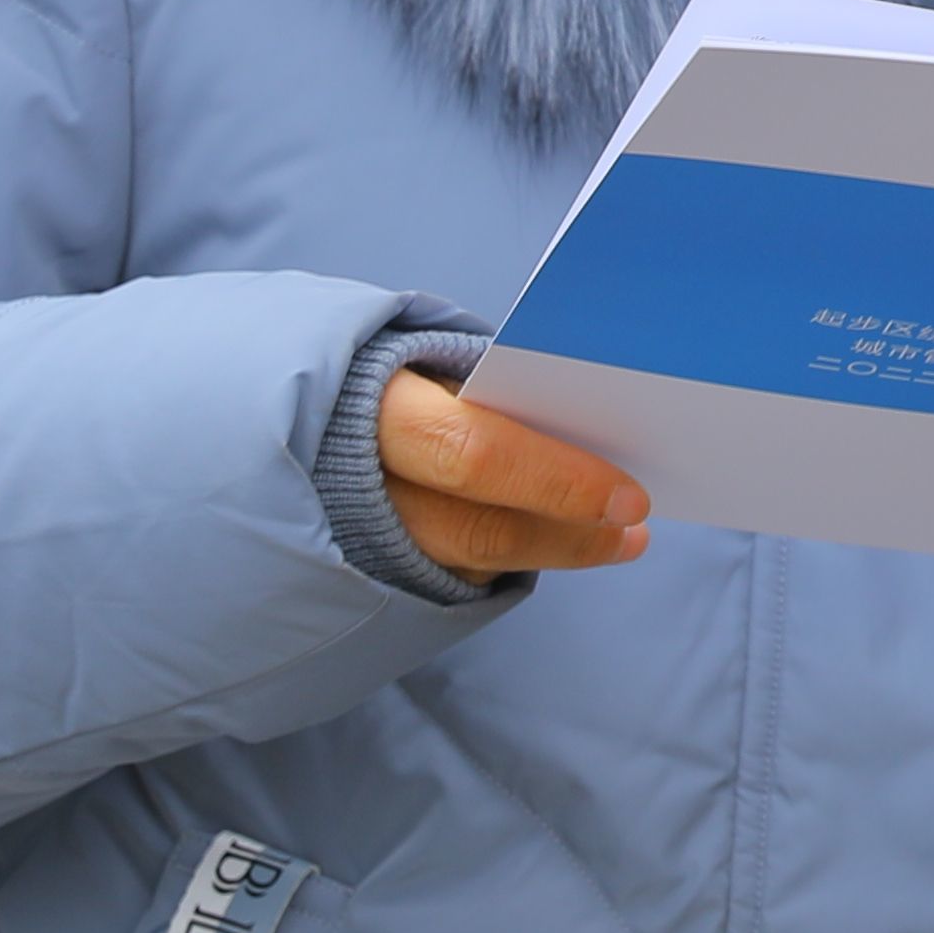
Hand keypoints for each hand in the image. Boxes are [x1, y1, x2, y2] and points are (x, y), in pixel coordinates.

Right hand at [378, 372, 648, 579]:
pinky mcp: (369, 569)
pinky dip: (515, 557)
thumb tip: (587, 420)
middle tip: (634, 526)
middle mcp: (362, 489)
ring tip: (621, 539)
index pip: (476, 453)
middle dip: (568, 534)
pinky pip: (453, 572)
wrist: (299, 411)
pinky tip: (563, 540)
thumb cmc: (383, 376)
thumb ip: (492, 391)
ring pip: (470, 563)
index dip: (558, 481)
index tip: (630, 497)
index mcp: (378, 411)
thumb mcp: (422, 361)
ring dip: (555, 550)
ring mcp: (357, 540)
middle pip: (479, 529)